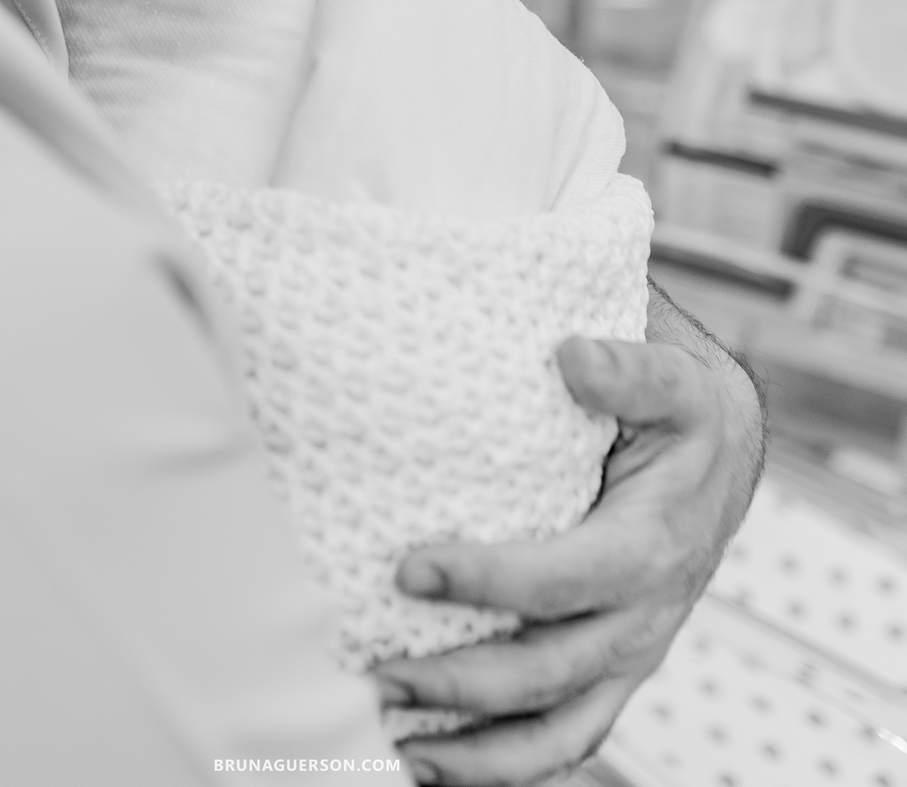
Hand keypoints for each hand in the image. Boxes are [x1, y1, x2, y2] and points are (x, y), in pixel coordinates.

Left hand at [376, 315, 764, 785]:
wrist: (724, 451)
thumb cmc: (682, 408)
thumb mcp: (672, 376)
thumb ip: (627, 369)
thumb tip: (571, 356)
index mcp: (651, 547)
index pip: (562, 581)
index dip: (486, 582)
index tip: (408, 568)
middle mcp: (643, 616)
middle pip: (547, 673)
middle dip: (459, 680)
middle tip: (376, 670)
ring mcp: (629, 654)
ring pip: (556, 729)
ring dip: (475, 751)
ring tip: (394, 741)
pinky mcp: (612, 670)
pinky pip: (563, 738)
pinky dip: (504, 767)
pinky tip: (433, 763)